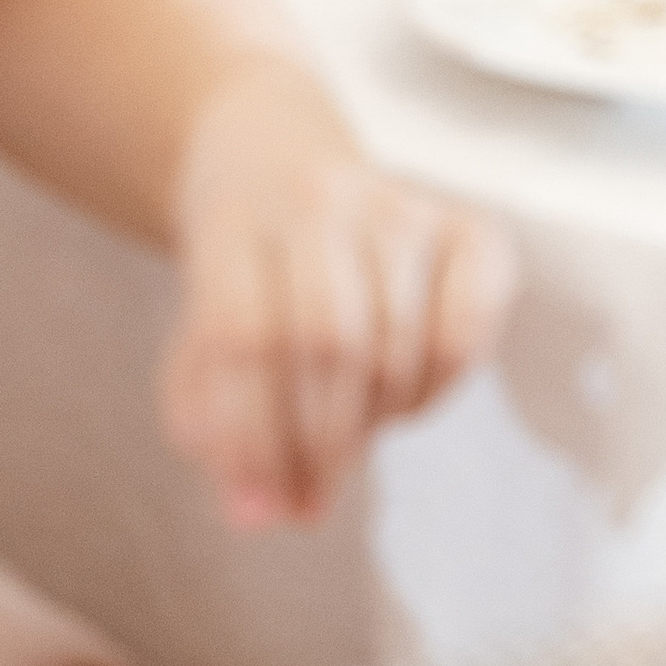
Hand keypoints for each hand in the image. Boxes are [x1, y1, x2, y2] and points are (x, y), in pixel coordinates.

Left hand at [161, 58, 514, 528]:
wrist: (272, 150)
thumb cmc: (239, 264)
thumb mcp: (197, 323)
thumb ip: (215, 423)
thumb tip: (256, 515)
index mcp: (235, 218)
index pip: (244, 333)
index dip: (251, 434)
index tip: (256, 501)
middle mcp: (319, 198)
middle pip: (326, 341)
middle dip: (317, 443)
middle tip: (308, 493)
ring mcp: (399, 204)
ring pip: (395, 343)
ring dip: (371, 423)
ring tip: (344, 441)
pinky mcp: (468, 224)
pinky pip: (468, 330)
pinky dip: (438, 387)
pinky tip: (403, 398)